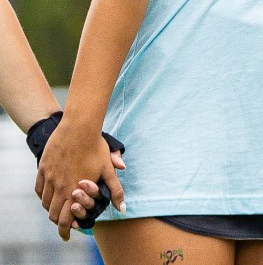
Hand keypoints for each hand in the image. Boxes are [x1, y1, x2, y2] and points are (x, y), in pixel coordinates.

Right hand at [32, 113, 126, 239]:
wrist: (79, 127)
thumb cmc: (96, 147)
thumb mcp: (107, 169)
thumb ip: (115, 190)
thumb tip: (123, 208)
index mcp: (74, 190)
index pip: (65, 219)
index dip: (65, 230)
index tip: (68, 235)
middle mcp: (59, 186)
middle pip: (53, 213)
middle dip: (58, 221)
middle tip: (63, 224)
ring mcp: (49, 177)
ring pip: (44, 202)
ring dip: (50, 208)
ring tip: (58, 209)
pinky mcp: (43, 168)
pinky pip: (38, 188)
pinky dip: (43, 195)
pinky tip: (49, 195)